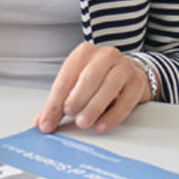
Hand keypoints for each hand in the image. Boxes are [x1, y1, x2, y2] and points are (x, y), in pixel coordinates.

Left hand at [34, 43, 152, 132]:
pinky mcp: (137, 81)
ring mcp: (124, 66)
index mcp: (84, 53)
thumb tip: (42, 123)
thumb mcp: (76, 86)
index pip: (66, 78)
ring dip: (94, 107)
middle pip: (89, 78)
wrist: (131, 73)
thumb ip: (59, 103)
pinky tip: (102, 125)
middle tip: (69, 115)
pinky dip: (113, 115)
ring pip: (108, 87)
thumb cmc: (99, 79)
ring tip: (83, 122)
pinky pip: (125, 100)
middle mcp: (105, 55)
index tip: (47, 123)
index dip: (54, 102)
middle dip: (76, 99)